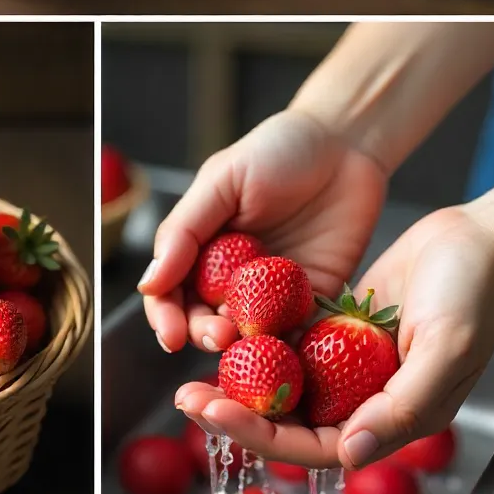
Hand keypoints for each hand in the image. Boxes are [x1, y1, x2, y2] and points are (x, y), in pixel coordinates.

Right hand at [138, 108, 386, 352]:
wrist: (345, 143)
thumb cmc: (277, 150)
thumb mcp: (221, 180)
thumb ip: (185, 230)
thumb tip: (148, 282)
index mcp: (202, 245)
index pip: (171, 290)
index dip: (165, 315)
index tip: (171, 334)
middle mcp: (231, 274)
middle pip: (205, 319)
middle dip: (204, 333)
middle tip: (219, 334)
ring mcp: (273, 291)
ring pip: (249, 334)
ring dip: (245, 346)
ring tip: (248, 340)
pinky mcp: (315, 298)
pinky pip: (298, 332)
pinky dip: (290, 348)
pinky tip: (288, 350)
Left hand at [176, 204, 493, 469]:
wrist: (479, 237)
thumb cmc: (475, 293)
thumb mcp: (444, 349)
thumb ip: (401, 409)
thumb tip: (349, 454)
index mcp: (388, 416)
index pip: (313, 444)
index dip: (262, 435)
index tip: (217, 414)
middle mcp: (362, 394)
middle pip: (288, 417)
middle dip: (236, 410)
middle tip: (187, 396)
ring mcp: (347, 358)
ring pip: (283, 378)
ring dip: (241, 374)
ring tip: (195, 361)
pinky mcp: (337, 322)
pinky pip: (290, 336)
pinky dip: (259, 336)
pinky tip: (225, 323)